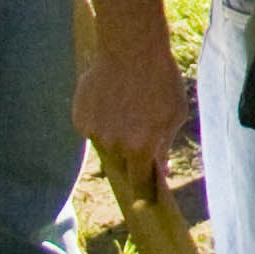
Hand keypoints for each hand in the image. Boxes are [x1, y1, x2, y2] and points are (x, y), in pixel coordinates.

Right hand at [76, 34, 193, 180]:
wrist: (131, 49)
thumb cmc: (161, 81)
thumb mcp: (174, 114)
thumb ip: (164, 145)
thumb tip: (159, 171)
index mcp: (141, 148)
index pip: (139, 184)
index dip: (143, 194)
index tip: (145, 204)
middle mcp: (115, 146)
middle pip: (122, 165)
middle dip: (133, 156)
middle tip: (141, 132)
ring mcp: (94, 133)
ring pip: (107, 145)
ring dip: (117, 134)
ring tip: (128, 105)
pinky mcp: (80, 119)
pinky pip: (93, 128)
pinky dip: (101, 119)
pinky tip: (112, 97)